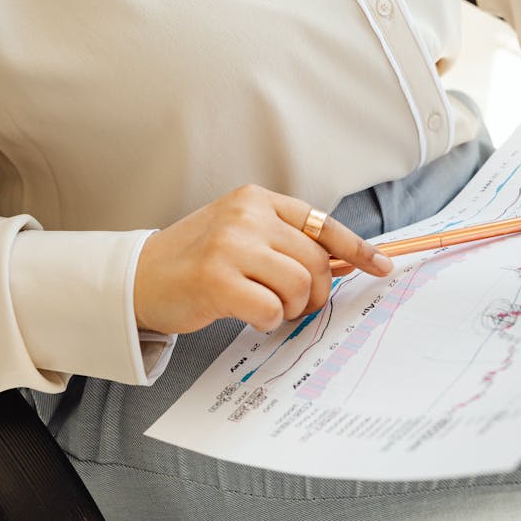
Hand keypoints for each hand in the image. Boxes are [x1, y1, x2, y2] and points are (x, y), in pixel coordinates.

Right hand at [133, 184, 392, 334]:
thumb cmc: (197, 260)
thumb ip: (285, 241)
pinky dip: (268, 321)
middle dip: (315, 293)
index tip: (383, 266)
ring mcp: (230, 245)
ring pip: (299, 285)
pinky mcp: (216, 279)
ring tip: (268, 308)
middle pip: (317, 262)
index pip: (322, 224)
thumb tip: (341, 265)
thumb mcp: (242, 233)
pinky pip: (272, 309)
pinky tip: (249, 315)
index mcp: (257, 199)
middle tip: (297, 305)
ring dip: (291, 308)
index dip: (358, 249)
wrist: (138, 278)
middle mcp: (246, 215)